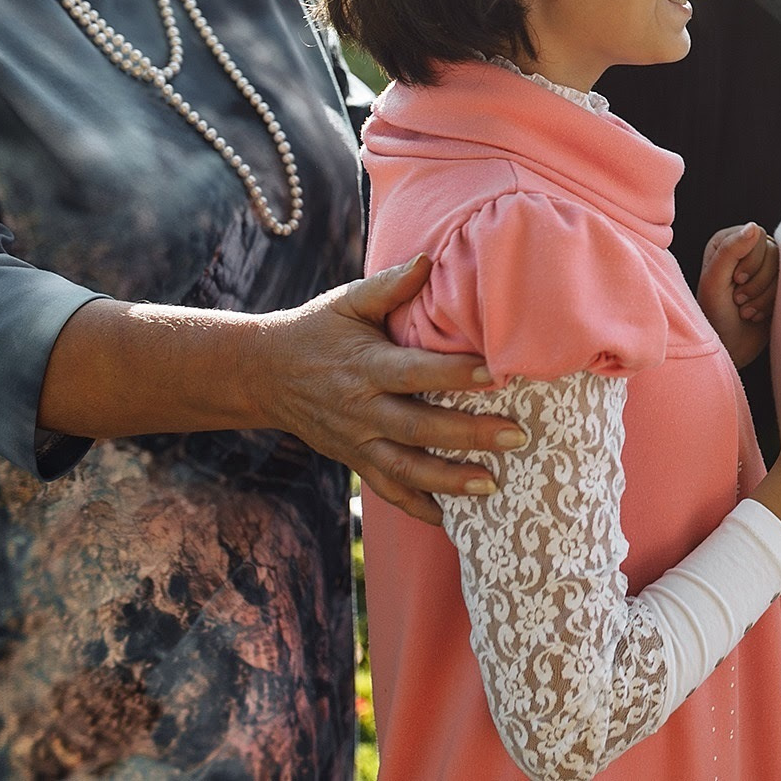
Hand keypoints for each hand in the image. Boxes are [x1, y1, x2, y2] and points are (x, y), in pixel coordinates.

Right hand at [244, 255, 527, 524]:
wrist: (262, 373)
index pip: (415, 373)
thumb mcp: (346, 302)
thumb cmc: (316, 330)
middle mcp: (361, 409)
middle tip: (517, 435)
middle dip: (468, 435)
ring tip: (492, 485)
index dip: (455, 375)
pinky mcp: (353, 461)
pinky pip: (385, 490)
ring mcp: (356, 441)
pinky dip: (416, 508)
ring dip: (448, 480)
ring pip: (405, 469)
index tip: (498, 374)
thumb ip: (389, 286)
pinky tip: (451, 521)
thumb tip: (428, 259)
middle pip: (419, 428)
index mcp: (364, 366)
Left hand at [698, 222, 776, 367]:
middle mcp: (745, 251)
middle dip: (758, 281)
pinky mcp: (776, 286)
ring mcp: (763, 268)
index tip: (736, 281)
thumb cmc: (713, 315)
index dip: (751, 261)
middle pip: (773, 252)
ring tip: (746, 310)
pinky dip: (772, 302)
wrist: (726, 346)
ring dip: (764, 295)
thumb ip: (730, 251)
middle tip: (739, 300)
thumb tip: (754, 227)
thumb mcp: (715, 281)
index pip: (756, 236)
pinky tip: (756, 314)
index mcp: (726, 242)